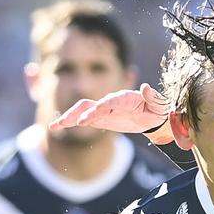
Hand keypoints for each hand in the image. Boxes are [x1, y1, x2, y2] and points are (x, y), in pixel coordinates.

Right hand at [50, 83, 168, 134]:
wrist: (152, 116)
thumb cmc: (156, 110)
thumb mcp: (160, 106)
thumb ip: (154, 98)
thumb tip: (146, 87)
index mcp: (125, 98)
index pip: (111, 101)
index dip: (102, 107)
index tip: (94, 114)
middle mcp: (110, 101)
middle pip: (91, 104)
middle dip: (81, 112)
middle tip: (74, 122)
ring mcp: (102, 109)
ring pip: (82, 110)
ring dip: (69, 117)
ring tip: (55, 125)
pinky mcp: (98, 117)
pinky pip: (81, 118)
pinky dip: (68, 121)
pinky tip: (54, 126)